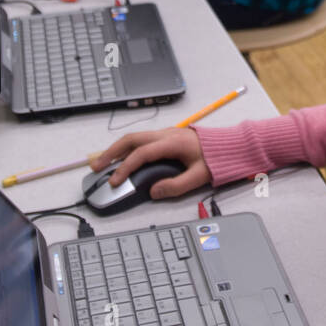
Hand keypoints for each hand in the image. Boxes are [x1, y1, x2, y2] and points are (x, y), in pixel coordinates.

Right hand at [88, 128, 210, 200]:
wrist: (228, 145)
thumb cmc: (215, 159)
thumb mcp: (198, 177)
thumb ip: (176, 186)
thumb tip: (153, 191)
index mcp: (172, 142)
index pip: (141, 153)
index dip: (125, 167)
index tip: (115, 181)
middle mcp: (165, 134)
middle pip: (131, 139)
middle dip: (111, 152)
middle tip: (97, 167)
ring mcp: (164, 133)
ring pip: (134, 137)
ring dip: (116, 149)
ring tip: (103, 163)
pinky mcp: (165, 136)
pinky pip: (141, 140)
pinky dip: (126, 148)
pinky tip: (121, 159)